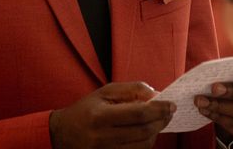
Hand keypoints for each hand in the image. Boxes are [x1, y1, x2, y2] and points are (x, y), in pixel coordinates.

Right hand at [49, 82, 175, 148]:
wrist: (62, 135)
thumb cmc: (86, 110)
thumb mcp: (105, 92)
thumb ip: (131, 90)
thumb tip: (156, 95)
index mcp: (101, 116)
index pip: (139, 114)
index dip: (159, 109)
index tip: (171, 104)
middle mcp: (103, 137)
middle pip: (144, 131)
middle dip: (161, 121)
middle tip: (170, 112)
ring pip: (142, 146)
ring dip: (156, 133)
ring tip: (160, 121)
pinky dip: (146, 144)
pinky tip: (148, 133)